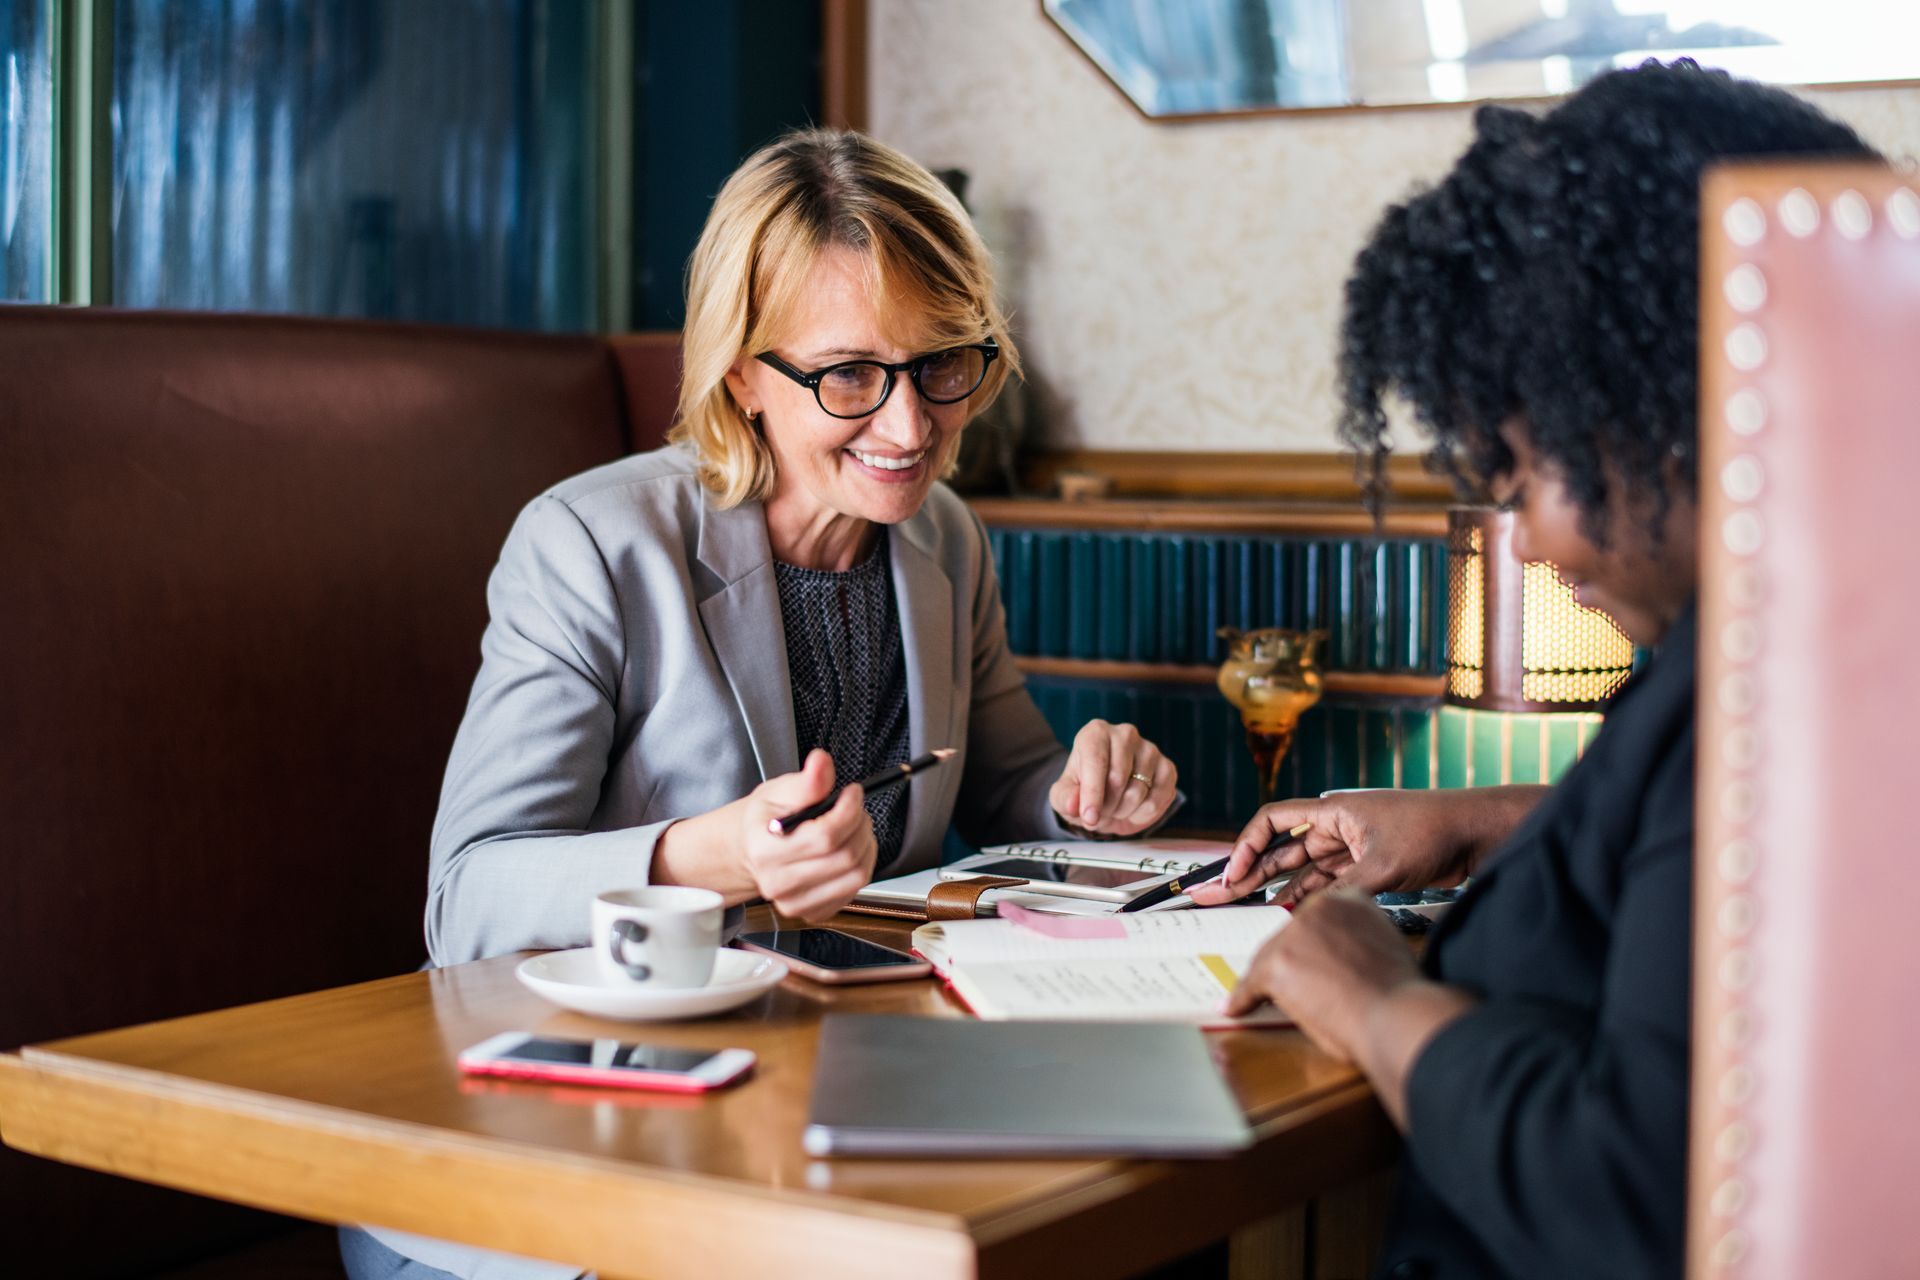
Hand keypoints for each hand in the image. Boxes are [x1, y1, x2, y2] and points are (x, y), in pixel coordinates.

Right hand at [738, 749, 877, 921]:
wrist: (750, 851)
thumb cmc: (764, 821)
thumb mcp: (778, 791)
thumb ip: (806, 780)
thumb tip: (822, 762)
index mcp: (765, 850)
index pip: (825, 836)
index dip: (849, 810)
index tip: (853, 792)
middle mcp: (778, 883)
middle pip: (845, 856)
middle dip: (860, 825)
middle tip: (856, 809)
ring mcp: (795, 903)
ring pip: (856, 876)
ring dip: (866, 846)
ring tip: (854, 828)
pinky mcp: (811, 913)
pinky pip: (854, 891)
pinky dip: (860, 866)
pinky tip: (847, 850)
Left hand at [1048, 720, 1176, 835]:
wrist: (1107, 795)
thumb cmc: (1083, 789)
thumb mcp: (1064, 796)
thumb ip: (1064, 799)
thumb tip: (1073, 804)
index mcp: (1095, 733)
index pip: (1096, 761)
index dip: (1092, 793)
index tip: (1089, 817)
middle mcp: (1125, 735)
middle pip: (1118, 778)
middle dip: (1106, 806)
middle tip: (1099, 813)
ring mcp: (1150, 750)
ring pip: (1138, 791)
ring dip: (1122, 811)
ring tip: (1114, 808)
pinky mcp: (1168, 768)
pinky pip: (1157, 800)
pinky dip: (1142, 814)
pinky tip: (1132, 809)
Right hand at [1187, 787, 1540, 906]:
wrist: (1476, 833)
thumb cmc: (1432, 832)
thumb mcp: (1384, 865)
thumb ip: (1343, 891)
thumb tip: (1308, 918)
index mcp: (1333, 812)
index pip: (1273, 821)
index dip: (1246, 847)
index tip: (1232, 875)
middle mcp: (1336, 827)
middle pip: (1281, 848)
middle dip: (1249, 871)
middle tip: (1219, 895)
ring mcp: (1351, 847)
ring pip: (1302, 868)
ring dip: (1276, 887)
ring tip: (1245, 908)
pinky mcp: (1368, 866)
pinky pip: (1326, 882)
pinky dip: (1307, 896)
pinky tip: (1288, 912)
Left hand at [1222, 888, 1420, 1059]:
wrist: (1396, 1013)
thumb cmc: (1397, 992)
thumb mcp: (1383, 946)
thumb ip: (1357, 940)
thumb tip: (1335, 959)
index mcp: (1348, 899)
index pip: (1313, 920)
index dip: (1307, 946)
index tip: (1306, 961)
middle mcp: (1318, 907)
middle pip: (1286, 936)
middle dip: (1287, 964)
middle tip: (1293, 987)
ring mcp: (1295, 934)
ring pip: (1267, 959)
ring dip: (1267, 982)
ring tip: (1268, 1000)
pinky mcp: (1279, 963)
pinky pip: (1252, 984)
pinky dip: (1243, 999)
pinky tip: (1236, 1007)